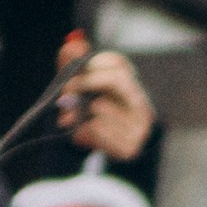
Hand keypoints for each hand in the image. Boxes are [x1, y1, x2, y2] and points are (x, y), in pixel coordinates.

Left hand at [55, 36, 153, 162]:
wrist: (109, 166)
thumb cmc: (92, 120)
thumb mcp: (81, 88)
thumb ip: (75, 62)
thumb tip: (73, 41)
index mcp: (133, 88)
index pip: (117, 63)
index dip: (91, 65)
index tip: (71, 72)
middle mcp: (142, 106)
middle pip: (116, 79)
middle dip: (85, 83)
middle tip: (65, 93)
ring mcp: (139, 128)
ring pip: (102, 107)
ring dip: (80, 113)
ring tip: (73, 121)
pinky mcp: (129, 148)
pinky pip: (98, 130)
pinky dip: (83, 132)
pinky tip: (83, 137)